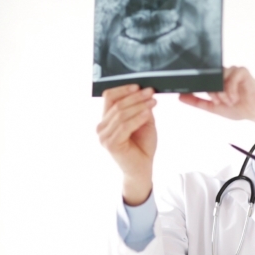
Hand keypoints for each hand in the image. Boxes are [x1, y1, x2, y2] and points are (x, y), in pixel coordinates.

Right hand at [96, 84, 156, 205]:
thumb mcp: (143, 122)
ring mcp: (104, 136)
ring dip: (138, 105)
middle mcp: (101, 127)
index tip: (139, 85)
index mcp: (106, 120)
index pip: (109, 98)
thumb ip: (141, 109)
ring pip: (121, 114)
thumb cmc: (142, 146)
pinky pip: (125, 126)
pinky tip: (147, 113)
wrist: (142, 169)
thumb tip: (145, 92)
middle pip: (117, 105)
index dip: (123, 90)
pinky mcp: (111, 144)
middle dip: (135, 97)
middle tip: (150, 91)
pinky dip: (137, 117)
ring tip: (153, 101)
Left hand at [178, 66, 254, 124]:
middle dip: (212, 92)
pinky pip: (231, 77)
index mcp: (216, 79)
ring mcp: (233, 70)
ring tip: (230, 101)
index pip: (202, 77)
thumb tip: (180, 96)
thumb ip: (197, 101)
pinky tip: (235, 98)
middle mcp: (224, 73)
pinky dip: (230, 90)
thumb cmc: (239, 109)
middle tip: (219, 102)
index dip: (197, 83)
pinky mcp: (242, 71)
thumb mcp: (214, 107)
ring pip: (219, 77)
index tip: (189, 89)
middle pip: (210, 77)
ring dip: (222, 92)